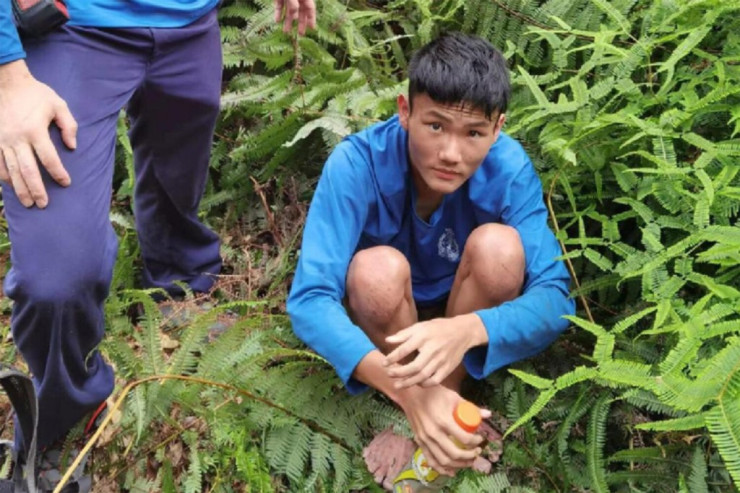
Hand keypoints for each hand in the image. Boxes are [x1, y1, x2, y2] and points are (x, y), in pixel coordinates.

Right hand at [0, 61, 74, 207]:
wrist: (5, 81)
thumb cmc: (35, 93)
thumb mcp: (58, 104)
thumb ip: (69, 125)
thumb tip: (72, 147)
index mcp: (35, 131)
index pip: (49, 159)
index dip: (58, 173)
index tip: (66, 183)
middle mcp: (17, 139)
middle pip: (28, 170)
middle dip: (37, 190)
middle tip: (43, 205)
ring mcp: (2, 140)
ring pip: (11, 170)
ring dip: (20, 188)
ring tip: (28, 203)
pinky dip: (3, 176)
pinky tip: (10, 186)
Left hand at [274, 0, 316, 35]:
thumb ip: (294, 4)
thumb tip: (294, 12)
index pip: (310, 9)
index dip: (311, 18)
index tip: (312, 29)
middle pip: (300, 12)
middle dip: (300, 23)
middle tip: (300, 34)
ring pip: (289, 11)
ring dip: (288, 21)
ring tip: (285, 31)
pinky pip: (279, 6)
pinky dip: (278, 14)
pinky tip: (277, 21)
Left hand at [384, 314, 486, 388]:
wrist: (462, 331)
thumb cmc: (438, 328)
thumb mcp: (420, 326)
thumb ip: (403, 334)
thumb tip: (387, 340)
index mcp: (424, 337)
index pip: (404, 350)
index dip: (392, 358)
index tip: (384, 363)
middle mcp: (433, 349)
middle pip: (414, 366)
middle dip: (400, 373)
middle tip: (389, 374)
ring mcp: (441, 360)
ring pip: (423, 376)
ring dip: (409, 382)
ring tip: (398, 384)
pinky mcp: (448, 368)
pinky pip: (434, 381)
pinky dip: (424, 384)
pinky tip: (416, 383)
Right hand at [397, 385, 490, 475]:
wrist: (410, 394)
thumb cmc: (433, 393)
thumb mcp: (453, 396)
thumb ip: (471, 407)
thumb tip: (489, 415)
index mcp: (443, 420)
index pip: (464, 438)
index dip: (476, 441)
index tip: (480, 438)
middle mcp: (433, 432)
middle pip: (455, 453)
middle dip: (470, 456)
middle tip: (478, 452)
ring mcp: (425, 439)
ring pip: (444, 460)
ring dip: (459, 465)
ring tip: (469, 461)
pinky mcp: (419, 442)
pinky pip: (431, 460)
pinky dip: (442, 469)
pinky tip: (452, 471)